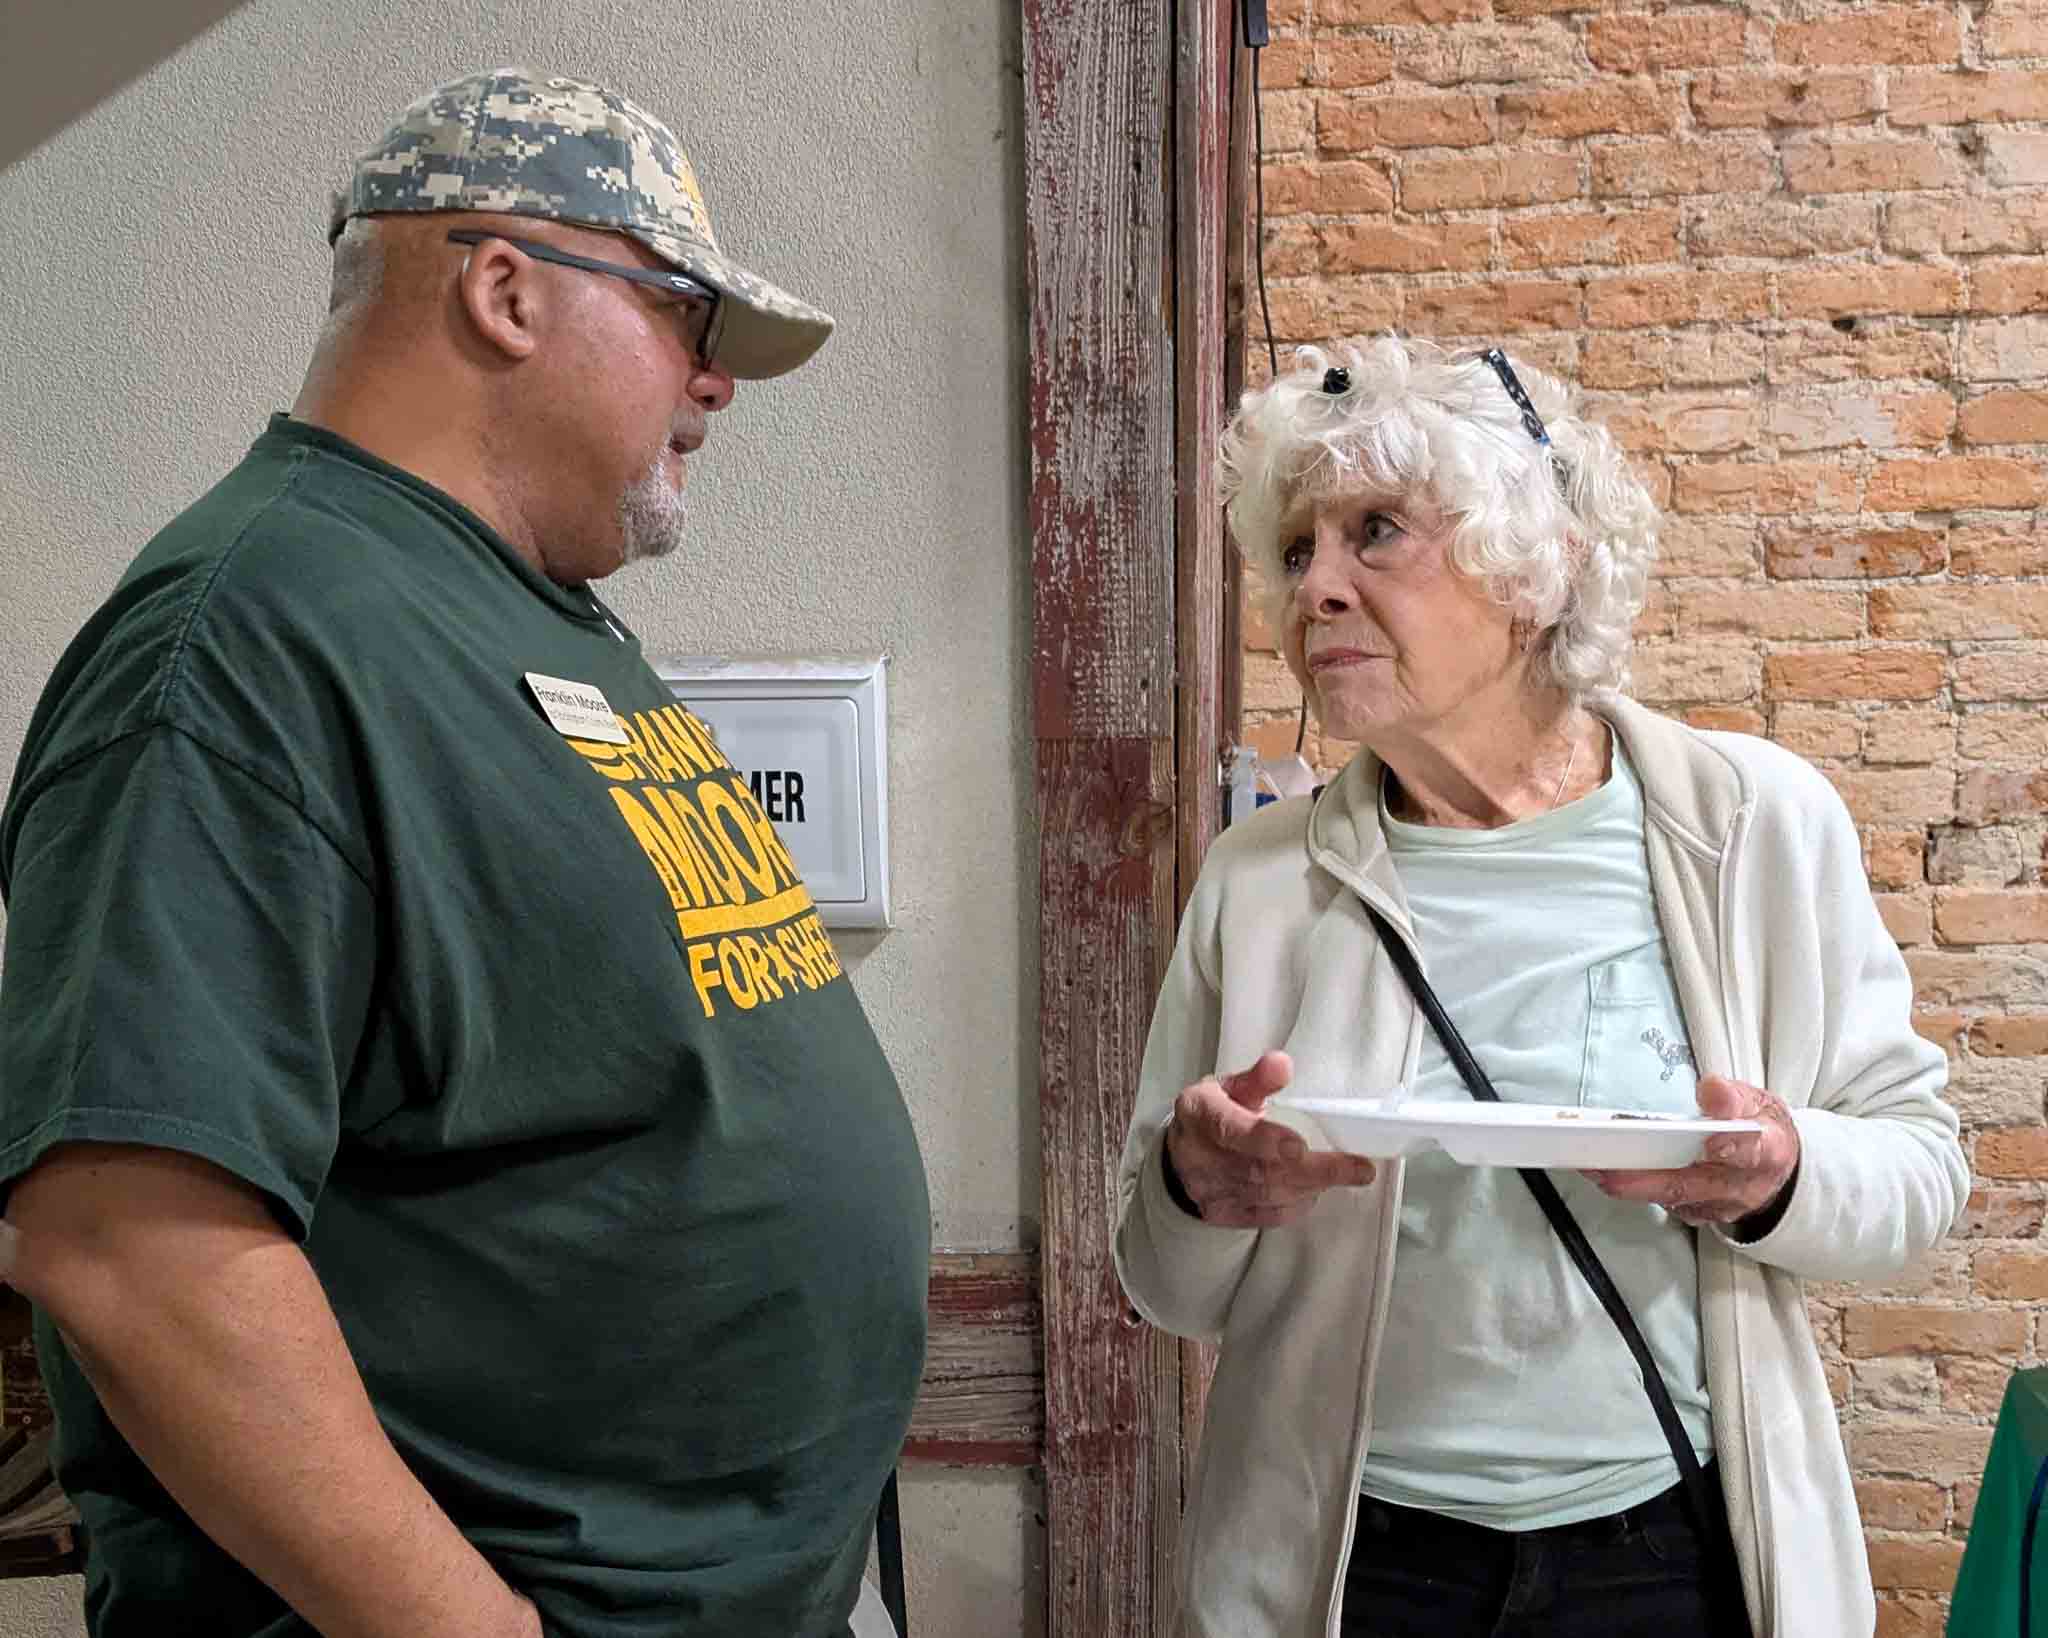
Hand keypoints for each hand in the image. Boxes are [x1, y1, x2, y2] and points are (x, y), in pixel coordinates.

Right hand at [1164, 1051, 1374, 1227]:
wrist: (1184, 1154)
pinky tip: (1317, 1189)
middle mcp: (1198, 1156)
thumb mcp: (1231, 1086)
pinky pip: (1266, 1215)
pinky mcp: (1222, 1213)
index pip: (1229, 1130)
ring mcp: (1208, 1190)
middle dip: (1312, 1169)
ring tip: (1347, 1174)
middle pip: (1258, 1169)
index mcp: (1199, 1114)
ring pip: (1267, 1194)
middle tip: (1356, 1168)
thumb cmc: (1215, 1113)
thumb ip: (1258, 1078)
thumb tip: (1281, 1064)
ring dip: (1311, 1185)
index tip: (1300, 1145)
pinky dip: (1298, 1203)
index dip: (1264, 1140)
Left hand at [1585, 1074, 1800, 1229]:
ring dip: (1628, 1184)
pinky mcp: (1699, 1213)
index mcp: (1765, 1151)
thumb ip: (1733, 1097)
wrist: (1778, 1171)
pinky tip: (1605, 1173)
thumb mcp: (1758, 1103)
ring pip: (1670, 1196)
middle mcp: (1740, 1186)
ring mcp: (1718, 1205)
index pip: (1750, 1150)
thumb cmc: (1761, 1130)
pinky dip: (1635, 1188)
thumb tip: (1712, 1089)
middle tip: (1607, 1169)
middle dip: (1644, 1178)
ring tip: (1591, 1167)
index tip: (1711, 1140)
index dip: (1731, 1147)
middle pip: (1690, 1184)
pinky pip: (1665, 1203)